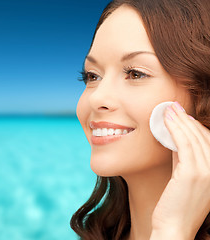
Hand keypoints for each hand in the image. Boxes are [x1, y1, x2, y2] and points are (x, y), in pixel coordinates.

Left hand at [151, 102, 209, 239]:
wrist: (174, 227)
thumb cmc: (176, 202)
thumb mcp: (184, 175)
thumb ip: (183, 157)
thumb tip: (175, 137)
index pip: (207, 141)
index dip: (194, 125)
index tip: (182, 114)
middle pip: (202, 136)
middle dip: (186, 119)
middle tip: (173, 106)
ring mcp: (207, 172)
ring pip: (193, 138)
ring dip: (180, 120)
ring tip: (169, 109)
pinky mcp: (193, 173)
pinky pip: (184, 144)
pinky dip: (175, 129)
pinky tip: (167, 120)